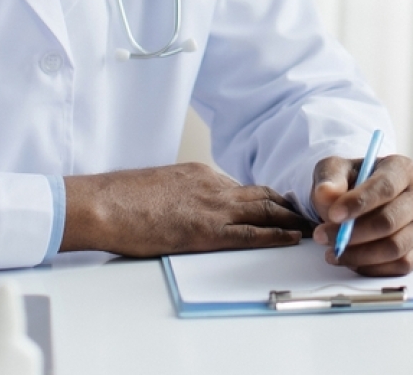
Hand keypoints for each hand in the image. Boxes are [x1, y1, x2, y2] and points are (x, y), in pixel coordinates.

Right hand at [60, 162, 311, 256]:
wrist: (103, 203)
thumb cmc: (119, 198)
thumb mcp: (158, 186)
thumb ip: (181, 192)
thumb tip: (186, 206)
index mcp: (199, 173)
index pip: (241, 188)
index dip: (265, 198)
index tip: (279, 204)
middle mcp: (213, 185)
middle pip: (261, 195)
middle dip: (286, 205)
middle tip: (307, 212)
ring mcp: (213, 207)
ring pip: (264, 211)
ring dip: (289, 219)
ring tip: (309, 226)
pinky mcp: (207, 231)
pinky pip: (251, 234)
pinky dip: (276, 236)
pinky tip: (292, 239)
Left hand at [310, 154, 412, 275]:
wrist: (361, 199)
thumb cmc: (351, 182)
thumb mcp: (334, 171)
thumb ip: (329, 179)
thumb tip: (326, 193)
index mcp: (402, 169)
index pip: (385, 187)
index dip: (358, 203)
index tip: (333, 214)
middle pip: (389, 221)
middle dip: (353, 234)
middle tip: (322, 237)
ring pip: (395, 247)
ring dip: (359, 254)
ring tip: (334, 251)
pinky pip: (401, 265)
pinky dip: (373, 267)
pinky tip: (352, 261)